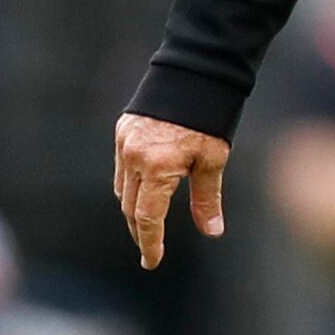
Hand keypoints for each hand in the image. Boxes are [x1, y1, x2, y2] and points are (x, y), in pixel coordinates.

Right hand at [113, 113, 230, 269]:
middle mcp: (134, 157)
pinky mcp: (123, 130)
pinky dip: (129, 183)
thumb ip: (207, 198)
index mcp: (157, 167)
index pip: (147, 217)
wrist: (196, 72)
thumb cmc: (212, 117)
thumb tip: (212, 231)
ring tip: (146, 223)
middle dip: (140, 230)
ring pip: (122, 188)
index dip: (150, 242)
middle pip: (130, 206)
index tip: (152, 262)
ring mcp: (124, 143)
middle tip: (149, 248)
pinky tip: (142, 191)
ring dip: (132, 208)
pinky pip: (121, 167)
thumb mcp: (214, 160)